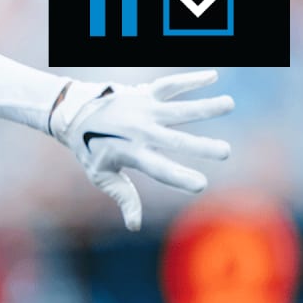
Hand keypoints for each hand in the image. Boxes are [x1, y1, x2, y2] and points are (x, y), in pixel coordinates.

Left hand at [50, 70, 233, 231]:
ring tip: (228, 104)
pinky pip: (169, 85)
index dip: (178, 177)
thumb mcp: (102, 176)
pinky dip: (189, 80)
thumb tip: (134, 226)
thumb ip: (123, 197)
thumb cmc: (92, 150)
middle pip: (173, 140)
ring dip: (203, 106)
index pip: (158, 169)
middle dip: (199, 146)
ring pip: (177, 108)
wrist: (74, 113)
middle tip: (225, 152)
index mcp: (130, 153)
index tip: (200, 185)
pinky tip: (213, 76)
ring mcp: (143, 110)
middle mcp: (139, 131)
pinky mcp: (145, 94)